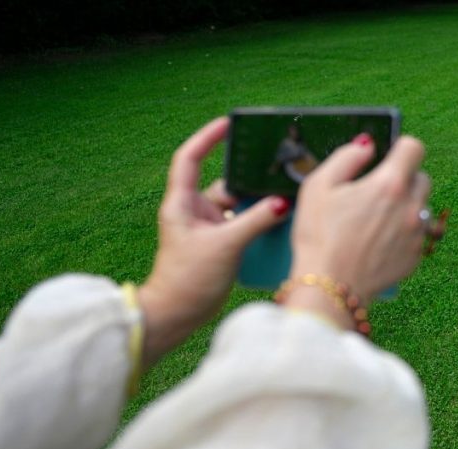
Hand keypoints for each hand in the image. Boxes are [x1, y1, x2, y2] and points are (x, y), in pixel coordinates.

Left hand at [138, 117, 290, 365]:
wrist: (177, 315)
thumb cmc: (188, 280)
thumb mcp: (226, 246)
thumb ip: (255, 221)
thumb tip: (281, 202)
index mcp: (182, 204)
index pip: (190, 158)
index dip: (207, 138)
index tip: (228, 124)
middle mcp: (192, 212)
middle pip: (222, 184)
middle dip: (246, 181)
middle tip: (272, 173)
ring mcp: (205, 229)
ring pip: (235, 206)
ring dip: (255, 206)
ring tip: (281, 202)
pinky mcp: (216, 245)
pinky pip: (240, 225)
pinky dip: (256, 223)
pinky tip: (275, 224)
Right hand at [288, 134, 429, 302]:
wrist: (330, 287)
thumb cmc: (319, 235)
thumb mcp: (319, 186)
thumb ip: (346, 157)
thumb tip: (367, 145)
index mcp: (389, 184)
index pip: (414, 148)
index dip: (400, 149)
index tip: (388, 158)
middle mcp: (411, 206)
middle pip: (422, 178)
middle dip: (403, 179)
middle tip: (375, 193)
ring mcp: (417, 234)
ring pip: (422, 207)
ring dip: (406, 207)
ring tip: (376, 221)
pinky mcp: (416, 256)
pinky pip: (418, 234)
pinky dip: (404, 233)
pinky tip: (378, 242)